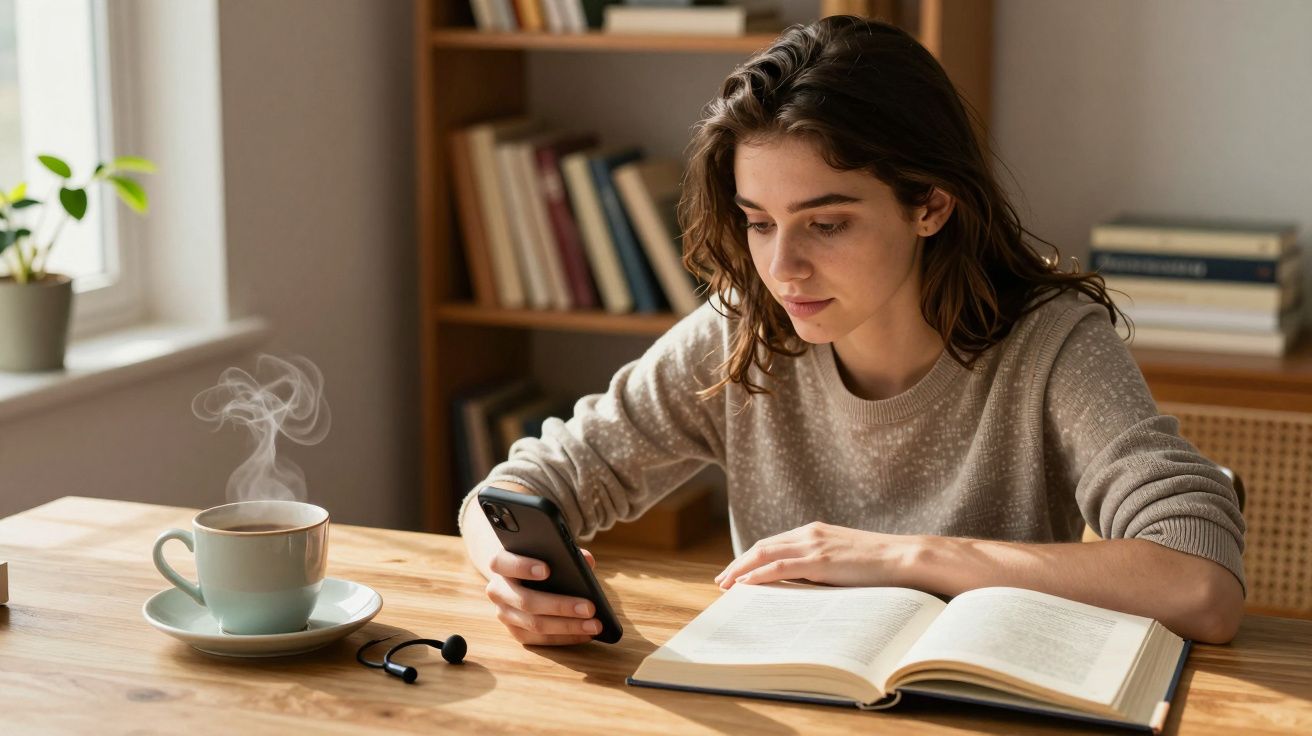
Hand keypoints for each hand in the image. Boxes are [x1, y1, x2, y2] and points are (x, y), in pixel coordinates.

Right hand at [484, 548, 603, 645]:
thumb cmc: (538, 559)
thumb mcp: (547, 550)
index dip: (523, 567)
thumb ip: (566, 552)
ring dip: (568, 626)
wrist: (521, 577)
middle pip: (527, 601)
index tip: (547, 570)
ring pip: (535, 624)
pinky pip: (541, 640)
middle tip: (590, 608)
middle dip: (560, 606)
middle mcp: (497, 590)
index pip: (504, 563)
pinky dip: (566, 637)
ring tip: (595, 625)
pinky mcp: (515, 632)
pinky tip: (586, 633)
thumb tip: (587, 561)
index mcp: (500, 563)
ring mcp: (504, 614)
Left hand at [714, 522, 925, 589]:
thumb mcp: (844, 558)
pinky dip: (757, 575)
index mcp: (814, 531)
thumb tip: (804, 583)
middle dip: (738, 564)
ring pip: (764, 555)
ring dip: (741, 570)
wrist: (903, 557)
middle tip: (721, 580)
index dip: (751, 557)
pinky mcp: (818, 560)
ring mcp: (813, 545)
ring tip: (725, 585)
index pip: (773, 543)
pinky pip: (779, 568)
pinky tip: (744, 585)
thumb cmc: (880, 563)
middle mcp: (809, 533)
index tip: (736, 571)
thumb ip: (823, 564)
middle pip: (762, 547)